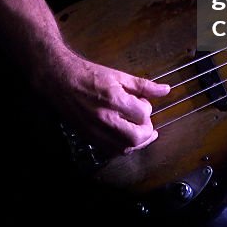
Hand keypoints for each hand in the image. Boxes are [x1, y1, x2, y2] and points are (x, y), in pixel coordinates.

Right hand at [47, 51, 170, 156]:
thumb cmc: (89, 75)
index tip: (143, 103)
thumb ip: (144, 85)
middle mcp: (105, 118)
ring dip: (136, 142)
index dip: (147, 109)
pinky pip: (110, 151)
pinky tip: (125, 137)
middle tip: (146, 123)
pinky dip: (122, 146)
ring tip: (140, 132)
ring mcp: (95, 130)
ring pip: (124, 148)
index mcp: (114, 100)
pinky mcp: (89, 137)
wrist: (61, 80)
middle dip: (146, 132)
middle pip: (135, 137)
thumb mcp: (119, 75)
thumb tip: (165, 90)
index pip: (143, 114)